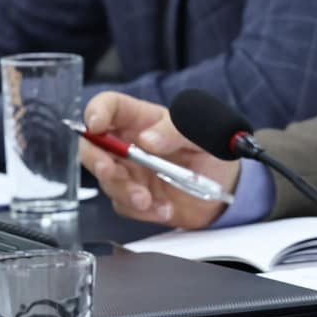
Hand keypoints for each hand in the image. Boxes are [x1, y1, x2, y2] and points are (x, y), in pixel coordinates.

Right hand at [79, 90, 237, 227]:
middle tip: (110, 171)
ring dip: (124, 191)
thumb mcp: (203, 135)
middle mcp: (130, 144)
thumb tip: (147, 139)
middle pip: (93, 145)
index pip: (110, 106)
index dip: (96, 112)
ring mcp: (129, 171)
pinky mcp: (133, 196)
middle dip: (96, 159)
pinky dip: (142, 210)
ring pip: (107, 180)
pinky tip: (163, 208)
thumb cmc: (212, 152)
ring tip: (149, 200)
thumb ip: (176, 132)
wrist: (224, 189)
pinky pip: (123, 204)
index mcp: (143, 119)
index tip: (96, 126)